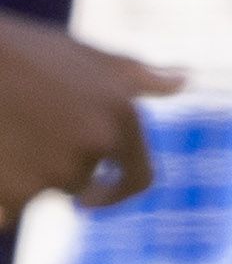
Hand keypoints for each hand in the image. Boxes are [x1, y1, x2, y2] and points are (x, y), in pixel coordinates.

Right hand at [0, 18, 179, 215]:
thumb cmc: (17, 51)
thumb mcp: (81, 54)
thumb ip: (135, 76)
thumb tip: (182, 81)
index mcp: (120, 116)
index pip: (139, 178)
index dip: (118, 192)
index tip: (91, 198)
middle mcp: (96, 147)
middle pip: (77, 182)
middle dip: (50, 164)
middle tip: (19, 128)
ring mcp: (55, 171)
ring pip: (38, 192)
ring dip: (18, 174)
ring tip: (2, 132)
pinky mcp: (15, 194)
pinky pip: (6, 212)